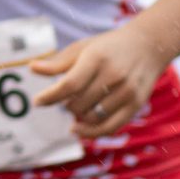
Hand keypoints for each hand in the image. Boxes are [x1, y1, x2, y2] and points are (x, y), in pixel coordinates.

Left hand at [30, 22, 170, 138]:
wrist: (148, 46)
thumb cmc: (108, 47)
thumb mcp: (82, 48)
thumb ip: (58, 62)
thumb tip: (31, 68)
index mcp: (97, 58)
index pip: (70, 84)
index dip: (51, 96)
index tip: (36, 102)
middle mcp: (114, 75)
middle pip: (79, 103)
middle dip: (65, 105)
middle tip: (63, 98)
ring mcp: (127, 91)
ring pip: (92, 116)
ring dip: (77, 116)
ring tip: (74, 107)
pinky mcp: (136, 104)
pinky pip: (110, 127)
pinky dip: (91, 132)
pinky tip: (77, 129)